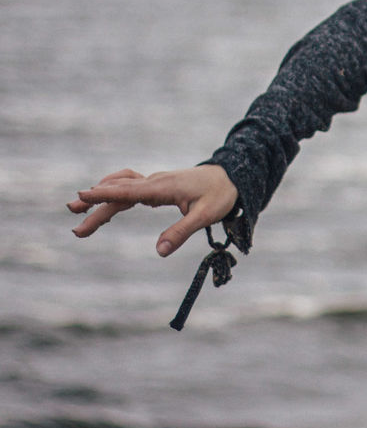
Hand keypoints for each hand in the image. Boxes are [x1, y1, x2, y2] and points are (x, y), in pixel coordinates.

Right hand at [67, 165, 238, 256]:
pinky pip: (131, 188)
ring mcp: (156, 183)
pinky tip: (106, 203)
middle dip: (96, 204)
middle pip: (119, 192)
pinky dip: (114, 193)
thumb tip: (158, 252)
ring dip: (101, 197)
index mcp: (163, 188)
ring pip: (122, 188)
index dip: (104, 194)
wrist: (232, 176)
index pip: (128, 191)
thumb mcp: (205, 215)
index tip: (82, 196)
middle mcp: (155, 182)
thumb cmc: (221, 194)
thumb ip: (181, 232)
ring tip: (80, 210)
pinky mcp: (158, 186)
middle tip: (74, 218)